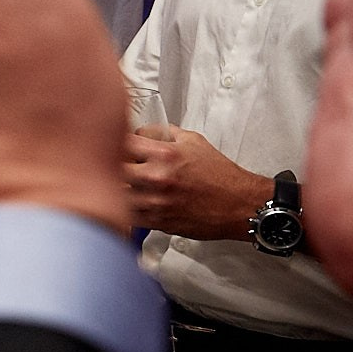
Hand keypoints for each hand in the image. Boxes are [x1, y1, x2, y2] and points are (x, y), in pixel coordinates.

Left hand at [123, 126, 267, 239]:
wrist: (240, 205)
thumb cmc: (220, 176)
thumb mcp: (194, 141)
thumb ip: (164, 132)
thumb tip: (143, 130)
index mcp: (164, 154)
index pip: (122, 141)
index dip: (118, 141)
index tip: (122, 144)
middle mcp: (157, 178)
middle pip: (112, 167)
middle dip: (114, 164)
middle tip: (121, 165)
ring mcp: (155, 201)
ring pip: (116, 192)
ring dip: (119, 187)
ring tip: (128, 184)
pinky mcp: (157, 221)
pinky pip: (127, 213)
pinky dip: (126, 207)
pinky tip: (135, 201)